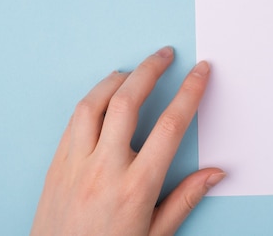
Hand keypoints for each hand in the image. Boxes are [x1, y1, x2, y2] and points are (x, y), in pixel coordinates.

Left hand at [31, 47, 223, 235]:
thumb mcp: (155, 234)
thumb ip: (185, 199)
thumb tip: (215, 173)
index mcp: (137, 186)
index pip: (171, 126)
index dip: (190, 92)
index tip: (201, 71)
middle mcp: (105, 169)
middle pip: (129, 102)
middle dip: (151, 70)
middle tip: (165, 54)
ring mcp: (76, 164)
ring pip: (94, 104)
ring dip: (116, 79)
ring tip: (133, 70)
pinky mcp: (57, 165)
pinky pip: (73, 121)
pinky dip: (92, 100)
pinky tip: (104, 97)